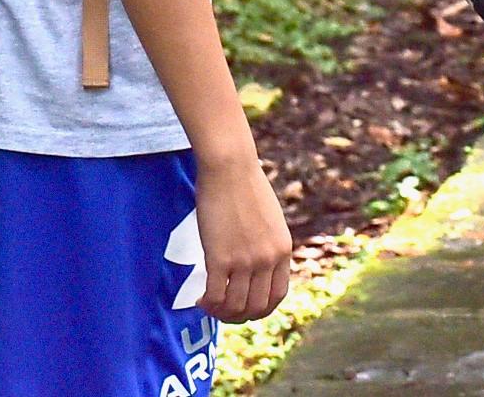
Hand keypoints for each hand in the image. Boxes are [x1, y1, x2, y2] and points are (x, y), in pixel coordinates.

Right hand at [194, 151, 294, 323]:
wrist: (230, 168)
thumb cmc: (246, 188)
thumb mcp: (269, 220)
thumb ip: (267, 244)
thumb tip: (256, 265)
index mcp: (283, 250)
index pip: (277, 296)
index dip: (259, 309)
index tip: (244, 306)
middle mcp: (268, 260)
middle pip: (257, 308)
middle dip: (238, 315)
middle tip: (222, 309)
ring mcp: (245, 261)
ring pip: (236, 307)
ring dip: (220, 312)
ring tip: (208, 303)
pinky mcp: (221, 259)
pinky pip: (216, 297)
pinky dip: (207, 304)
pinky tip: (200, 298)